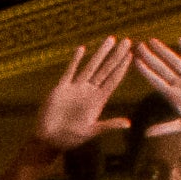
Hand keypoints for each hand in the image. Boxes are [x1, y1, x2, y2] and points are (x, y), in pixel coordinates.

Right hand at [28, 39, 132, 155]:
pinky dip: (75, 60)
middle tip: (128, 40)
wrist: (48, 140)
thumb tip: (128, 124)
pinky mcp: (61, 89)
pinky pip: (70, 71)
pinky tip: (82, 49)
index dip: (122, 67)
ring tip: (110, 39)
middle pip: (106, 69)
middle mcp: (89, 92)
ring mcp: (75, 89)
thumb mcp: (91, 132)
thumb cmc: (69, 139)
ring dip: (101, 53)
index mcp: (97, 101)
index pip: (113, 80)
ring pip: (91, 66)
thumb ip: (108, 125)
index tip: (132, 54)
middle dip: (117, 55)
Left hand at [136, 35, 180, 141]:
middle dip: (150, 57)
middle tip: (137, 46)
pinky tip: (179, 41)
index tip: (134, 61)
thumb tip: (146, 135)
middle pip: (162, 68)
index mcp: (175, 97)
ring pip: (175, 61)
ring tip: (152, 41)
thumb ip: (166, 129)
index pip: (156, 81)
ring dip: (164, 51)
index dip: (146, 71)